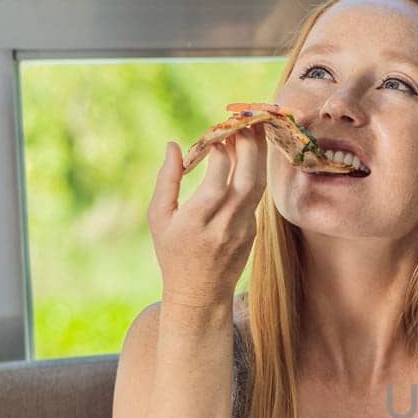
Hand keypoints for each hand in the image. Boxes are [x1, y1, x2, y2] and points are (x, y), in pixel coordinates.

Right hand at [149, 124, 265, 308]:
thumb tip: (173, 145)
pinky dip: (254, 173)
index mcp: (196, 223)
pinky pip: (256, 197)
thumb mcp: (159, 218)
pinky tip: (248, 156)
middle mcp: (224, 226)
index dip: (221, 157)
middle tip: (245, 123)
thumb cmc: (173, 252)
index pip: (217, 184)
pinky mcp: (253, 231)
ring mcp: (243, 230)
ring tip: (251, 132)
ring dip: (258, 157)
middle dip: (249, 149)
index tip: (217, 137)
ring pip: (258, 188)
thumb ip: (166, 180)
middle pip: (247, 182)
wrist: (200, 293)